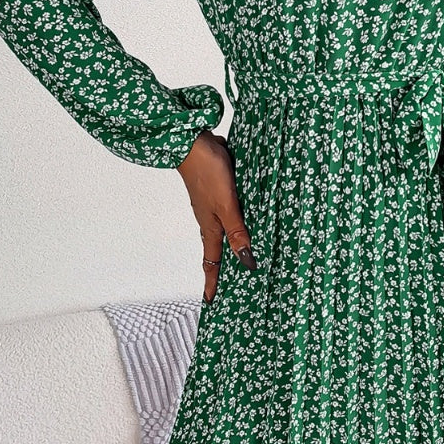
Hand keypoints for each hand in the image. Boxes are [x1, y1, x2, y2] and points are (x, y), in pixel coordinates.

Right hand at [176, 130, 256, 303]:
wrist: (193, 140)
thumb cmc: (206, 172)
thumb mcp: (226, 206)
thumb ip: (237, 231)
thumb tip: (247, 261)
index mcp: (210, 227)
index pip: (211, 262)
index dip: (212, 282)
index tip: (210, 302)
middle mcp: (210, 219)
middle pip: (217, 249)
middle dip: (222, 268)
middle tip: (231, 286)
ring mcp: (214, 204)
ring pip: (225, 229)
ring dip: (232, 244)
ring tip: (244, 257)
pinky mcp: (220, 189)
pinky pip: (231, 210)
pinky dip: (238, 221)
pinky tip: (251, 219)